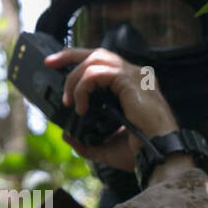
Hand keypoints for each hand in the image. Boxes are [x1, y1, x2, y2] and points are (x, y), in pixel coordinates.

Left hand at [43, 47, 179, 171]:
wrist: (158, 154)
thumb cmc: (140, 151)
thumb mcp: (106, 147)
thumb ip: (86, 142)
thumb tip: (67, 135)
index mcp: (132, 85)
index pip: (103, 62)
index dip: (78, 60)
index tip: (55, 66)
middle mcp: (134, 74)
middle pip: (97, 53)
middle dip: (69, 55)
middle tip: (49, 64)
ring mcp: (134, 75)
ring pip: (94, 60)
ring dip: (74, 78)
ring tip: (68, 101)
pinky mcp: (130, 80)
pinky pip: (97, 74)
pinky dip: (82, 88)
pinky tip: (80, 106)